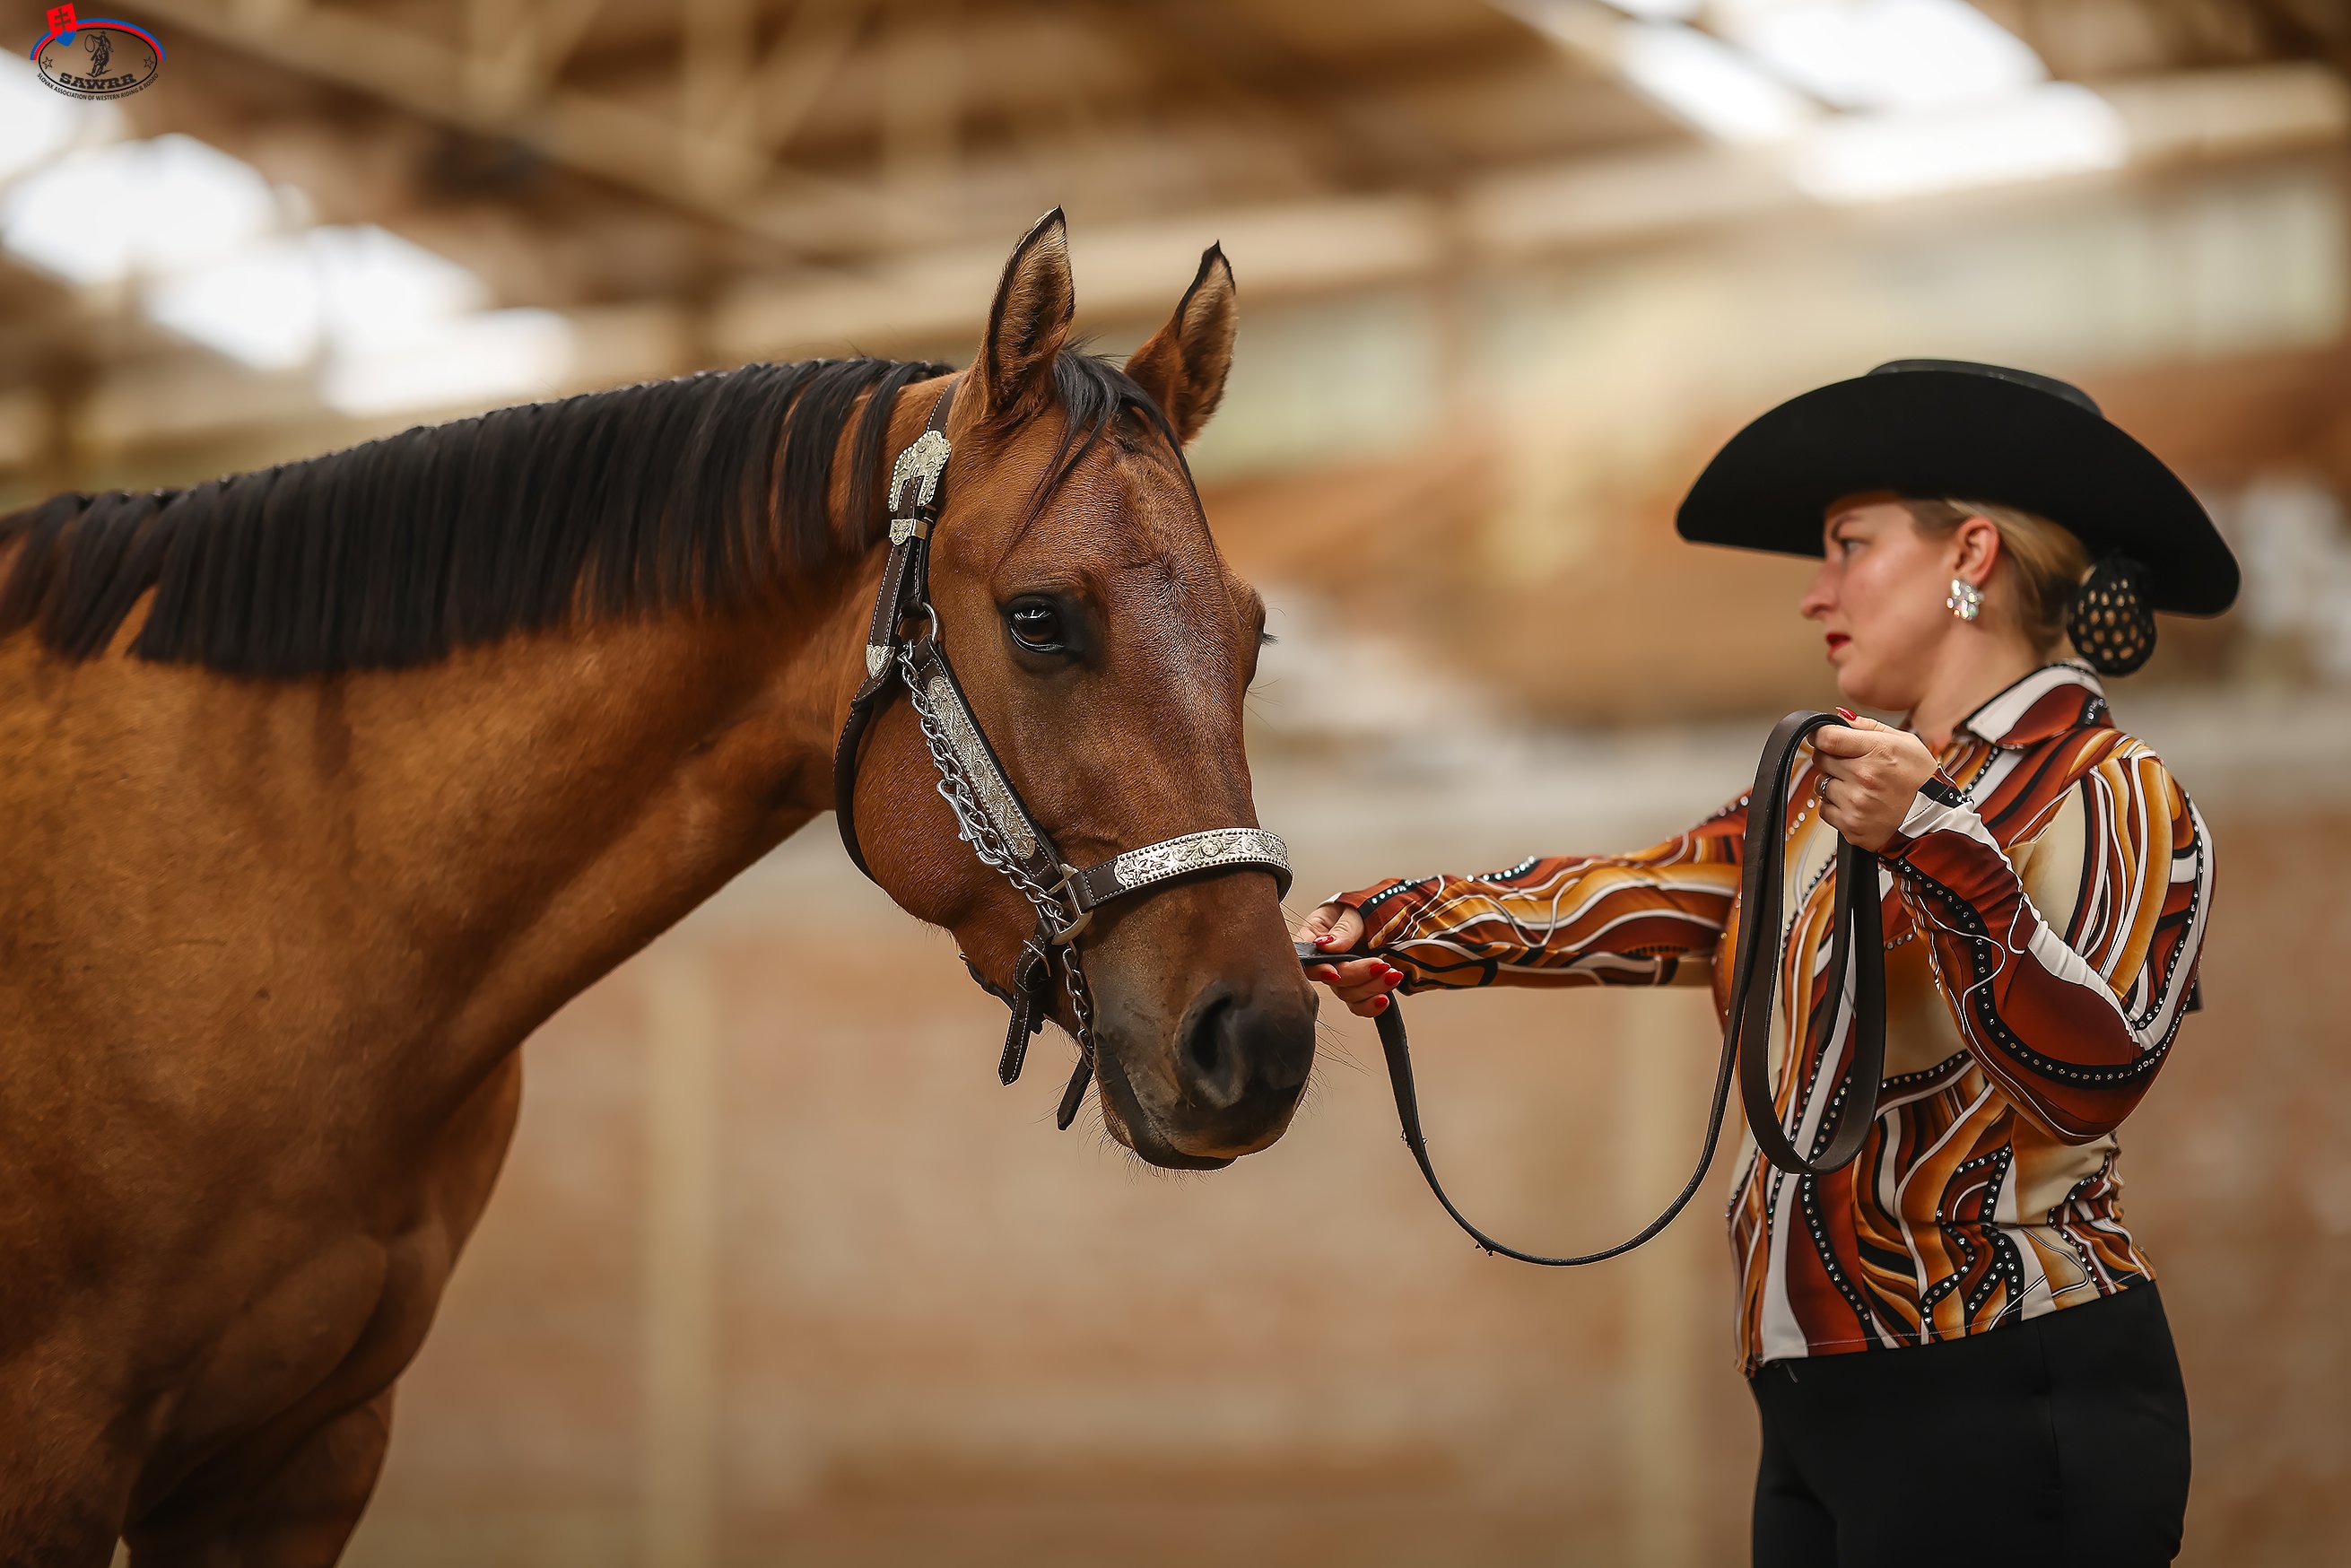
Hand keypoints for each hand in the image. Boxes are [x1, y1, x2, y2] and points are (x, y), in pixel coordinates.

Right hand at [1291, 902, 1402, 1017]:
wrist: (1398, 913)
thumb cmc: (1371, 905)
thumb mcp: (1356, 909)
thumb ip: (1344, 928)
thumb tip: (1327, 945)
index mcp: (1316, 934)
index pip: (1306, 957)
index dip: (1317, 969)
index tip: (1333, 972)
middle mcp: (1326, 958)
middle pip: (1331, 978)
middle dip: (1356, 975)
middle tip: (1379, 965)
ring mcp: (1342, 974)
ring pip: (1347, 993)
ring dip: (1371, 988)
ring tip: (1392, 974)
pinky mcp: (1359, 987)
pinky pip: (1358, 1005)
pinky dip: (1371, 1006)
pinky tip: (1383, 1000)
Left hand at [1810, 711, 1938, 852]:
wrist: (1935, 819)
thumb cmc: (1922, 779)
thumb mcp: (1905, 742)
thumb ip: (1870, 727)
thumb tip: (1841, 717)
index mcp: (1878, 752)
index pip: (1828, 738)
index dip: (1820, 736)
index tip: (1821, 738)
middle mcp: (1865, 777)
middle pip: (1821, 760)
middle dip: (1829, 758)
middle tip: (1850, 764)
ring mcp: (1857, 804)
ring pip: (1821, 785)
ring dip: (1833, 783)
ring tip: (1858, 786)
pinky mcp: (1851, 826)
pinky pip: (1825, 810)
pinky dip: (1835, 806)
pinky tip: (1856, 803)